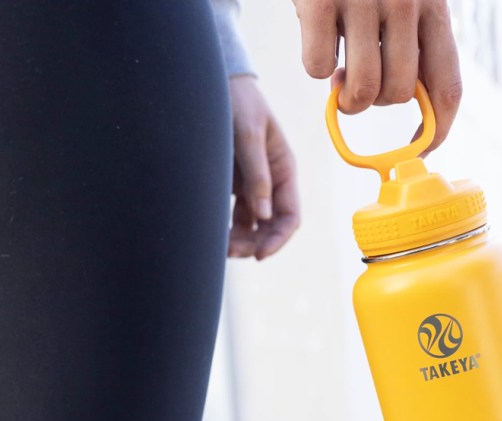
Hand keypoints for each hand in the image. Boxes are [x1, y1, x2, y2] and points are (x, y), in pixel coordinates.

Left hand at [228, 76, 300, 260]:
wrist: (212, 83)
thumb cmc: (238, 102)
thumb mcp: (248, 134)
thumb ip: (256, 174)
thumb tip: (263, 217)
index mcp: (284, 169)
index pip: (289, 215)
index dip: (278, 239)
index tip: (259, 255)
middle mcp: (270, 181)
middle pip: (270, 226)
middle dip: (255, 243)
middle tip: (230, 253)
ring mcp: (251, 184)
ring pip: (250, 225)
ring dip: (239, 240)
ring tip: (218, 247)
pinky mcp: (231, 184)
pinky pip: (233, 215)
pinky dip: (225, 227)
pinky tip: (212, 234)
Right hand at [293, 0, 461, 152]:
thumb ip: (411, 41)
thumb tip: (404, 101)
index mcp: (433, 7)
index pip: (447, 85)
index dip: (437, 128)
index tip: (420, 147)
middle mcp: (405, 2)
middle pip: (397, 94)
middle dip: (372, 103)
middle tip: (354, 85)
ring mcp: (362, 0)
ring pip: (362, 89)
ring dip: (344, 97)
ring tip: (337, 75)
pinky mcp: (320, 0)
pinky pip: (316, 67)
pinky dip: (313, 67)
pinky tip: (316, 40)